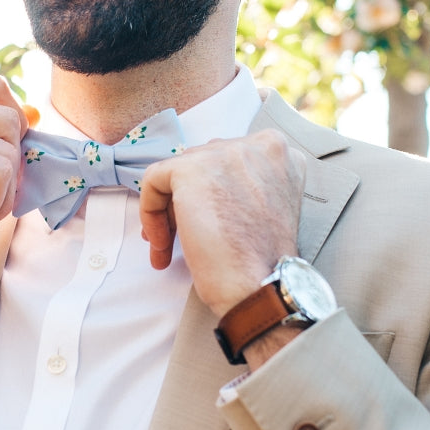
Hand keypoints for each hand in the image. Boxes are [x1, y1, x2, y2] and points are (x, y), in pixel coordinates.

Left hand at [139, 130, 305, 318]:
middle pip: (203, 163)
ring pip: (178, 172)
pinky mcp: (191, 169)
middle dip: (187, 200)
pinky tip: (160, 245)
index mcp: (279, 153)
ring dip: (170, 212)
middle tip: (179, 236)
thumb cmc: (263, 260)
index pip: (228, 162)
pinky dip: (150, 212)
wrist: (260, 285)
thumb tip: (201, 186)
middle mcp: (257, 144)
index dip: (211, 193)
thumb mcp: (265, 206)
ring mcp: (225, 152)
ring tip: (168, 247)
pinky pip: (154, 180)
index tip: (204, 220)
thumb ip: (242, 185)